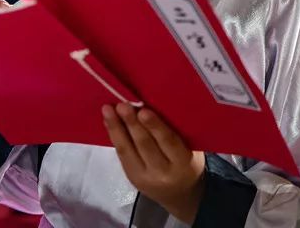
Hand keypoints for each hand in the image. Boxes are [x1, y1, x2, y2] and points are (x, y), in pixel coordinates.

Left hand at [104, 103, 205, 222]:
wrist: (180, 194)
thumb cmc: (188, 163)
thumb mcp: (191, 149)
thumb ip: (177, 133)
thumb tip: (156, 106)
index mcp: (183, 163)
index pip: (168, 142)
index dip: (155, 126)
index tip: (143, 110)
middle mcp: (162, 172)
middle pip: (145, 144)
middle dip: (131, 123)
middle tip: (122, 105)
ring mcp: (144, 177)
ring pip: (128, 150)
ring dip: (116, 128)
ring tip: (108, 110)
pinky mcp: (131, 178)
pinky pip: (122, 155)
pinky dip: (114, 137)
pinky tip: (109, 122)